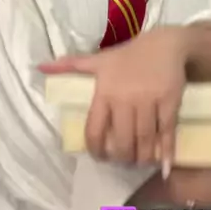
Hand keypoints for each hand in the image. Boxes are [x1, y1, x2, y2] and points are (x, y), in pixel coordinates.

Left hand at [40, 26, 187, 169]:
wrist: (166, 44)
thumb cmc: (129, 55)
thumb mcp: (99, 59)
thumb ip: (71, 66)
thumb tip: (41, 66)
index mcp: (105, 92)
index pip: (95, 130)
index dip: (97, 150)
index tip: (101, 157)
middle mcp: (125, 99)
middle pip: (122, 140)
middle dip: (123, 157)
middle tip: (125, 162)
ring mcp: (148, 101)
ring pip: (145, 139)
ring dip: (142, 157)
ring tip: (141, 162)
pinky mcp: (169, 102)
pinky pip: (167, 131)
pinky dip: (167, 151)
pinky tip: (164, 165)